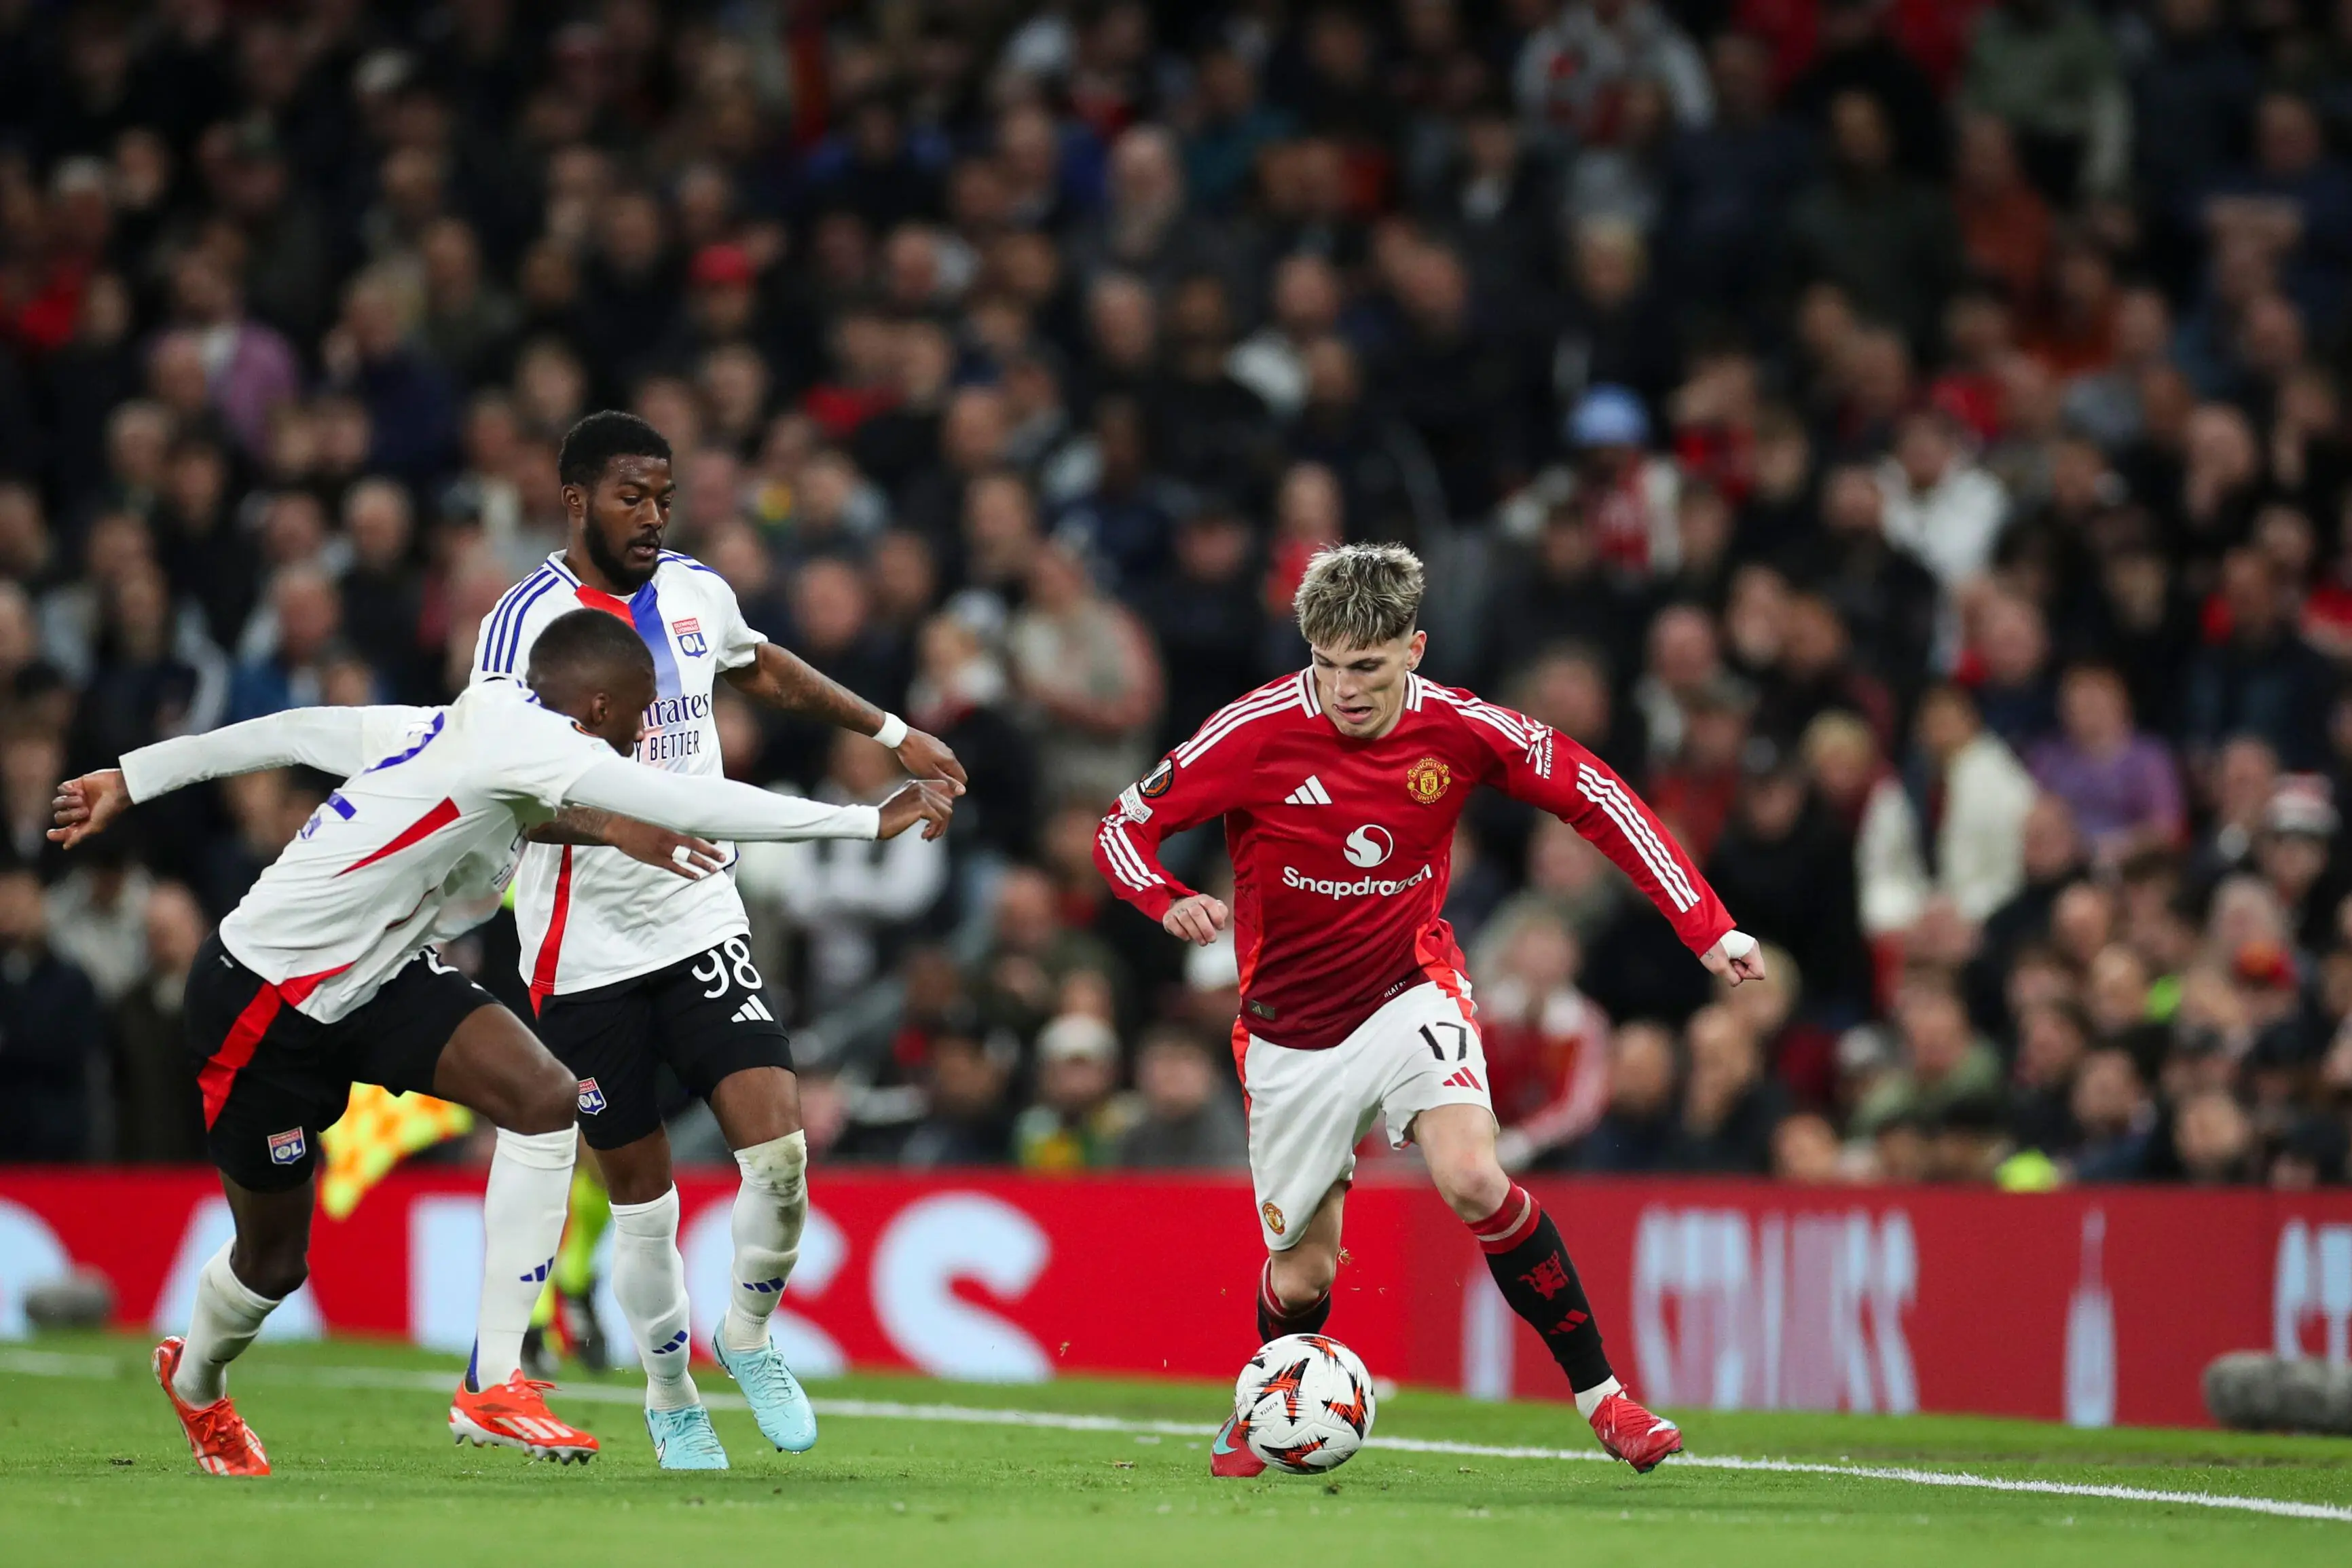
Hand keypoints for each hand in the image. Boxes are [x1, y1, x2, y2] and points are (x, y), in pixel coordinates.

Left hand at [48, 770, 130, 849]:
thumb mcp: (95, 827)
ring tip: (82, 799)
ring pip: (57, 803)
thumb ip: (79, 836)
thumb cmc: (110, 809)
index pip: (66, 830)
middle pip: (59, 816)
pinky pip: (61, 789)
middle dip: (69, 815)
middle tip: (84, 811)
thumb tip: (65, 846)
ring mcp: (76, 797)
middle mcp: (78, 810)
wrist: (118, 789)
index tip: (49, 834)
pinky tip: (80, 790)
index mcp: (84, 822)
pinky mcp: (76, 784)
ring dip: (68, 802)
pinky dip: (68, 791)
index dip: (57, 833)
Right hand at [601, 817, 724, 880]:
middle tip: (723, 857)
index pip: (695, 831)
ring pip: (689, 859)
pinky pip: (676, 868)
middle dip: (711, 853)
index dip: (707, 836)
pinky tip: (696, 876)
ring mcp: (665, 850)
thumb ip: (668, 810)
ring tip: (714, 869)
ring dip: (703, 864)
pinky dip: (687, 873)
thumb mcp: (654, 810)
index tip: (718, 839)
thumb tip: (679, 803)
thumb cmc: (636, 816)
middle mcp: (671, 838)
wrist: (619, 828)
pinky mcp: (657, 860)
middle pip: (696, 846)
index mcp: (671, 824)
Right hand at [878, 779, 956, 840]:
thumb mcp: (906, 804)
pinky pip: (939, 819)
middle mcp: (919, 786)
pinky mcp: (921, 805)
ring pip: (947, 811)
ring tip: (929, 835)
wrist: (874, 822)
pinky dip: (934, 830)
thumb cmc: (888, 818)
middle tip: (932, 832)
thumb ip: (922, 802)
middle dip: (943, 820)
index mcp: (916, 784)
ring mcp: (921, 794)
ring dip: (940, 827)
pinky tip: (924, 836)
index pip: (943, 787)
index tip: (941, 819)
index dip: (946, 803)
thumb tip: (944, 808)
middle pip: (947, 802)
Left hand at [893, 727, 967, 795]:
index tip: (943, 792)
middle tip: (933, 785)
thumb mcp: (930, 772)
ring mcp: (941, 746)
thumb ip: (947, 782)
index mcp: (950, 760)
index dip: (955, 788)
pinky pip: (939, 757)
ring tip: (926, 776)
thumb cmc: (914, 756)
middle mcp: (949, 752)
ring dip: (940, 772)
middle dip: (947, 781)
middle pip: (955, 771)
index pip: (962, 778)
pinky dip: (935, 764)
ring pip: (946, 764)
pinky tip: (923, 766)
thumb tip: (962, 790)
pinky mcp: (934, 743)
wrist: (902, 737)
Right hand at [1162, 893, 1229, 945]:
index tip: (1220, 927)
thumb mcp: (1214, 910)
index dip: (1216, 916)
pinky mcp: (1169, 917)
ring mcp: (1178, 909)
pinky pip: (1173, 924)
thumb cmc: (1200, 912)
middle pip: (1197, 913)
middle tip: (1211, 939)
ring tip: (1202, 941)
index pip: (1210, 904)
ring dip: (1195, 933)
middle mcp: (1190, 902)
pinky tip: (1188, 937)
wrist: (1180, 908)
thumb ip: (1221, 912)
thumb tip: (1222, 916)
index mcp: (1202, 899)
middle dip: (1206, 928)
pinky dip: (1181, 933)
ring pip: (1185, 919)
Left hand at [1700, 930, 1766, 986]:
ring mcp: (1749, 945)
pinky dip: (1735, 961)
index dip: (1745, 974)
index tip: (1733, 965)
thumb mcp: (1719, 968)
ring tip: (1725, 957)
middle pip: (1755, 969)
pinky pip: (1744, 960)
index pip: (1760, 973)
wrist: (1703, 931)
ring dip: (1737, 965)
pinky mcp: (1743, 945)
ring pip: (1749, 965)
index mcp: (1751, 950)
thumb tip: (1737, 980)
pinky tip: (1726, 955)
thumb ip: (1733, 979)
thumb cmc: (1710, 946)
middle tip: (1728, 961)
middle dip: (1740, 970)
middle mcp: (1753, 947)